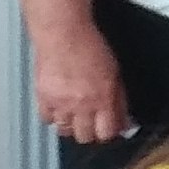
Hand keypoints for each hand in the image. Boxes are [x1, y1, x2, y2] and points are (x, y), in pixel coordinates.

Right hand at [33, 18, 129, 146]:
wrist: (63, 32)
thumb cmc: (88, 46)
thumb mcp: (114, 73)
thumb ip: (119, 101)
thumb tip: (124, 122)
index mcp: (103, 99)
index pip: (106, 133)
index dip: (107, 132)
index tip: (105, 128)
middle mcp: (82, 105)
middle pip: (85, 137)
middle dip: (89, 132)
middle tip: (89, 121)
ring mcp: (61, 103)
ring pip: (65, 131)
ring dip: (70, 125)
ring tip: (72, 112)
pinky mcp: (44, 98)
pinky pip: (46, 119)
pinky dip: (52, 116)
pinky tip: (57, 106)